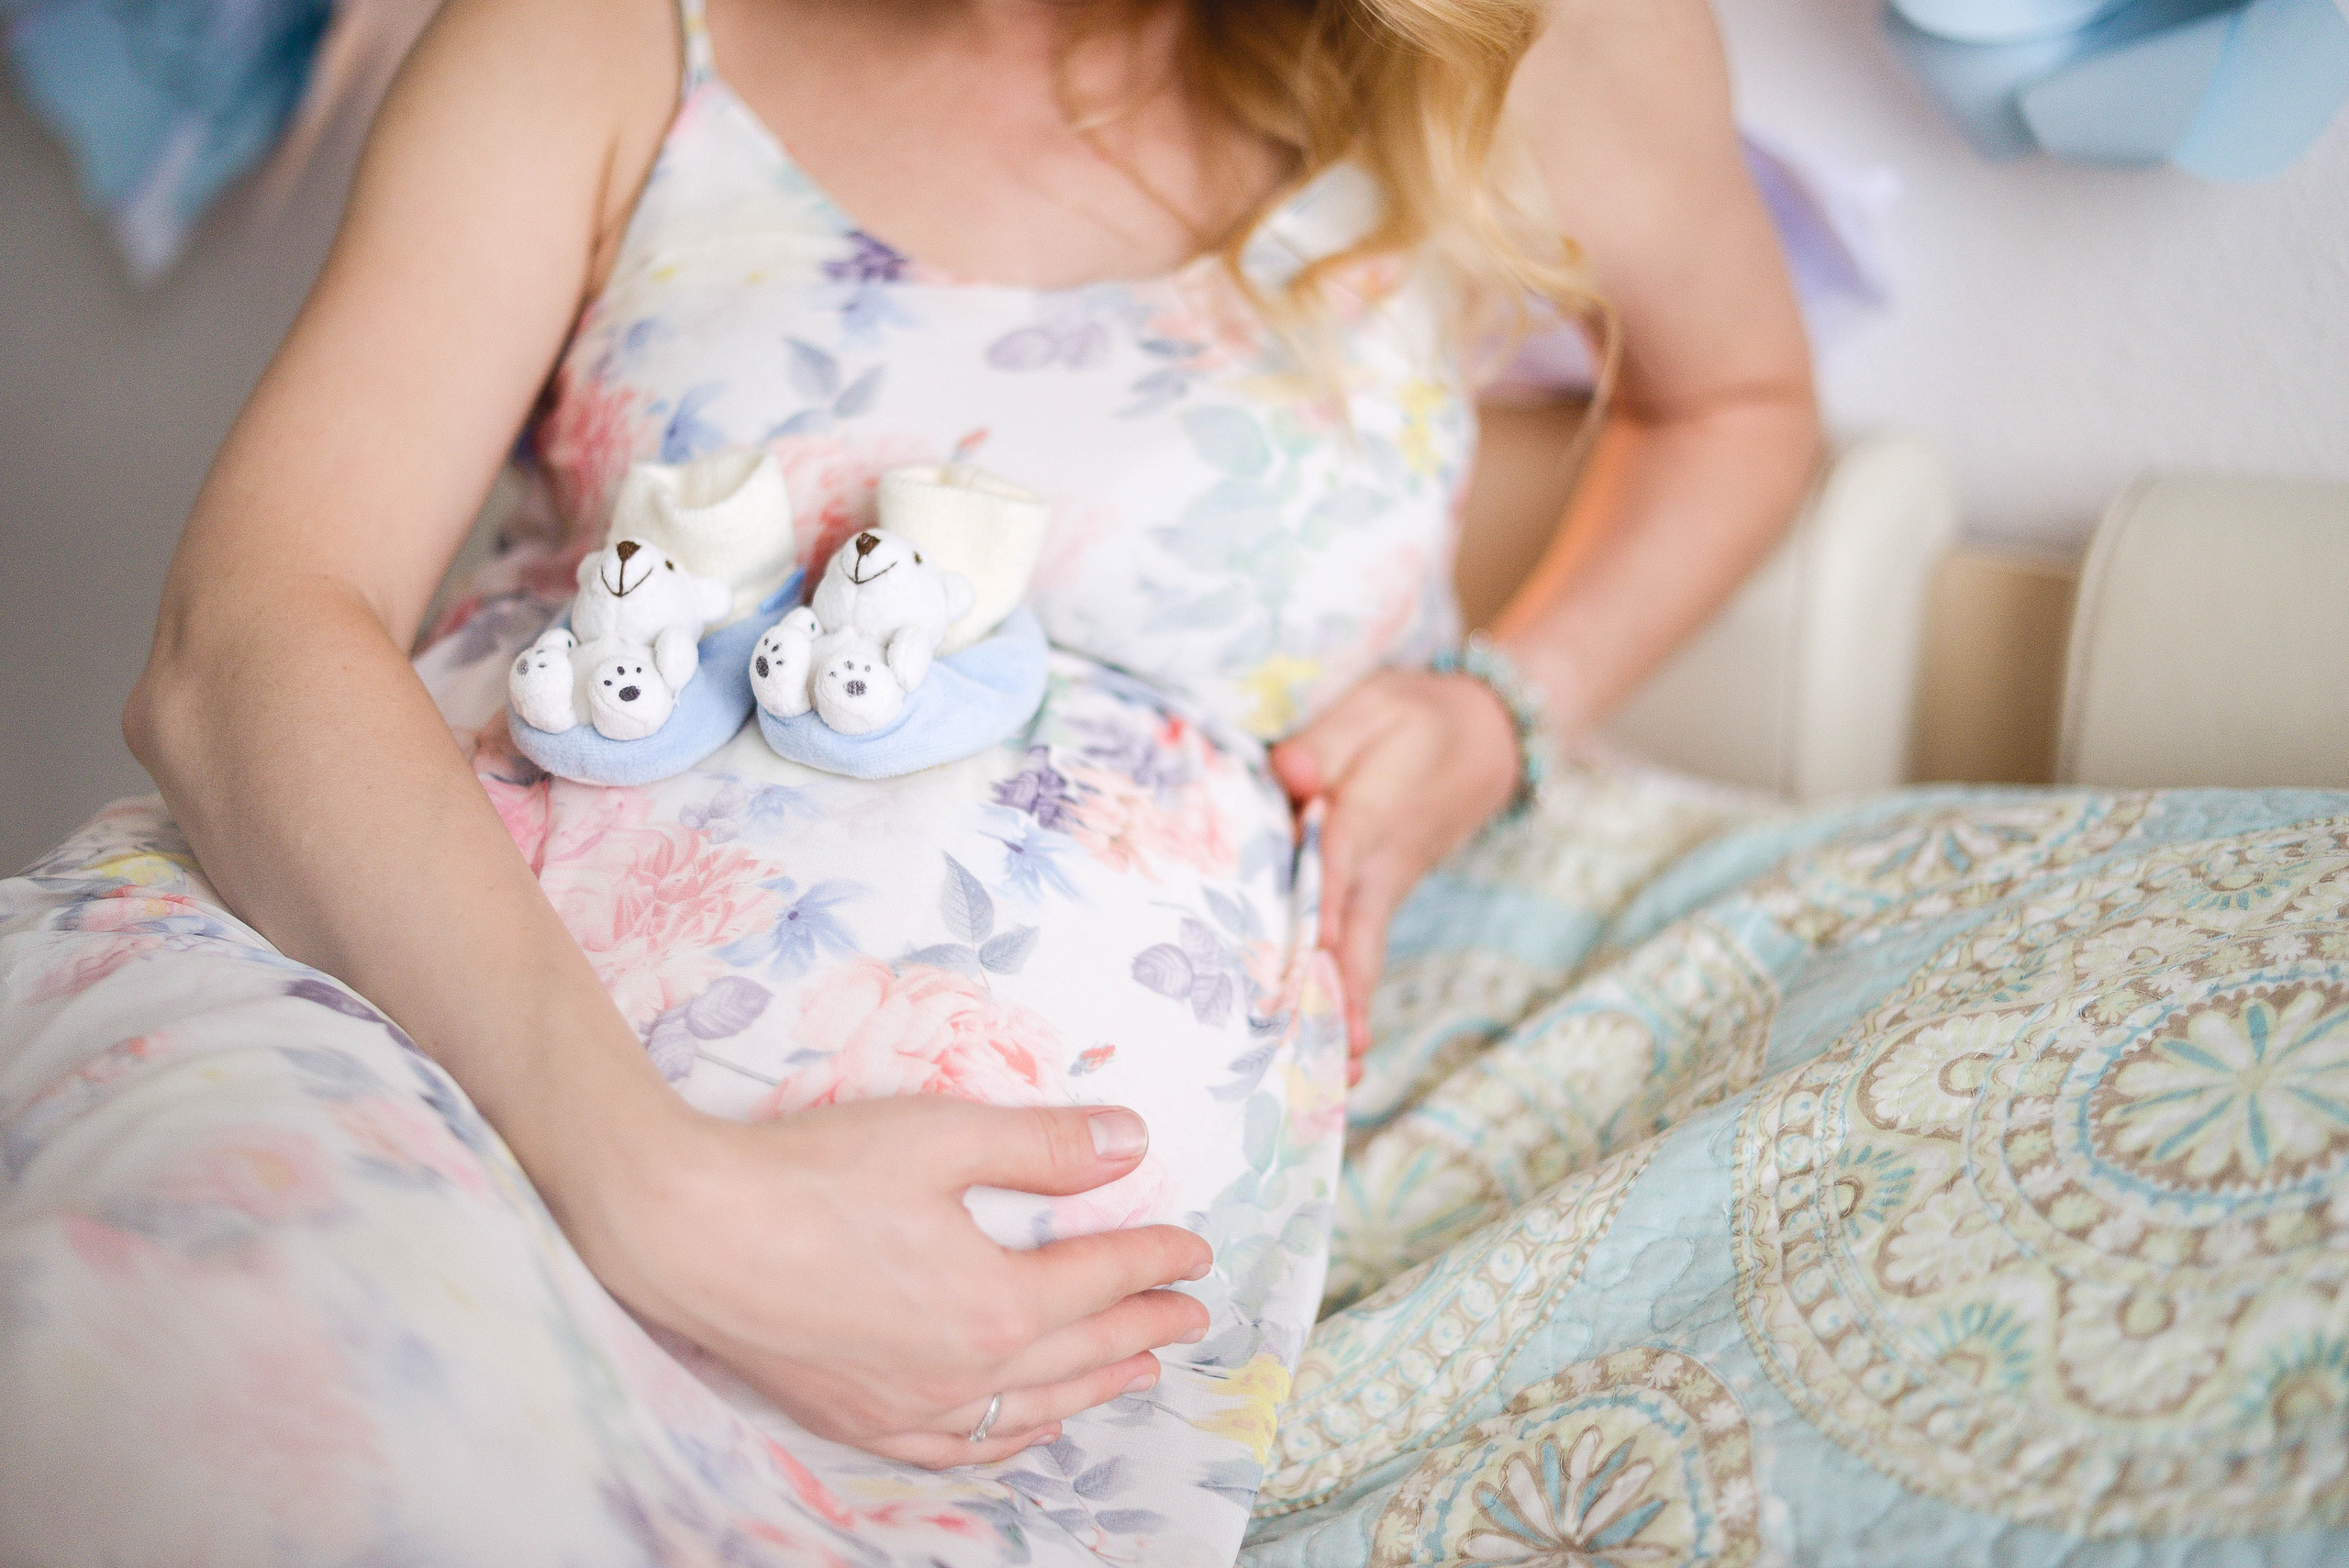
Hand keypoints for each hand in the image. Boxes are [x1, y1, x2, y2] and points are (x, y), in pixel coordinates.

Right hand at [555, 1094, 1211, 1467]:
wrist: (686, 1233)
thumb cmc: (809, 1175)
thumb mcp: (941, 1136)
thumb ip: (1044, 1145)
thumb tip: (1130, 1143)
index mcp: (996, 1303)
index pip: (1102, 1280)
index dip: (1155, 1260)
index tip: (1195, 1250)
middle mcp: (964, 1372)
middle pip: (1081, 1353)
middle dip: (1144, 1331)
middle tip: (1188, 1317)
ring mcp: (909, 1405)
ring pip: (1029, 1412)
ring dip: (1092, 1391)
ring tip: (1134, 1374)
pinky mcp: (856, 1418)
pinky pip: (956, 1448)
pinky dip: (1008, 1440)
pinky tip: (1018, 1430)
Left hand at [1270, 668, 1517, 1077]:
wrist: (1488, 737)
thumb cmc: (1414, 717)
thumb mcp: (1374, 705)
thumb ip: (1325, 740)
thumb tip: (1286, 773)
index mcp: (1373, 810)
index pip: (1340, 860)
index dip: (1322, 902)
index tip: (1313, 951)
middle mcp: (1381, 864)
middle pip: (1357, 934)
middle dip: (1340, 992)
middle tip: (1327, 1054)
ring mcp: (1386, 888)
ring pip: (1362, 955)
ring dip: (1346, 1011)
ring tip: (1336, 1075)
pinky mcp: (1381, 899)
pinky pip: (1363, 952)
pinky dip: (1351, 998)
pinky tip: (1340, 1050)